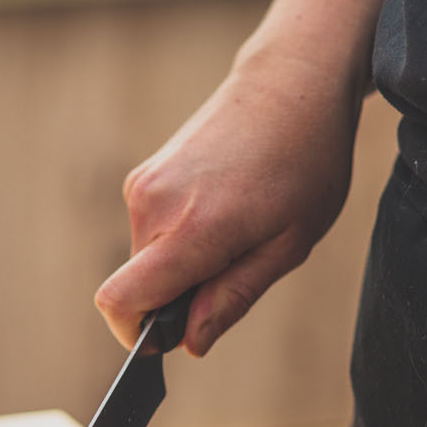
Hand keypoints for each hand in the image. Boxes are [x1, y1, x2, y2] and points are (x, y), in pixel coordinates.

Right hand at [95, 0, 396, 353]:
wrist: (291, 82)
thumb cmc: (305, 162)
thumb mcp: (287, 244)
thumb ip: (232, 297)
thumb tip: (190, 343)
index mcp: (191, 230)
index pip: (121, 301)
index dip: (136, 335)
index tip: (170, 338)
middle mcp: (152, 207)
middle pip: (141, 286)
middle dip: (179, 295)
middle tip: (240, 262)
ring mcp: (143, 186)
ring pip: (146, 258)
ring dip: (184, 262)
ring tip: (238, 226)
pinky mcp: (145, 174)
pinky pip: (151, 229)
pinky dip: (180, 235)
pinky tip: (224, 206)